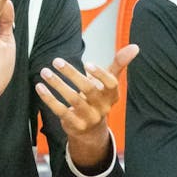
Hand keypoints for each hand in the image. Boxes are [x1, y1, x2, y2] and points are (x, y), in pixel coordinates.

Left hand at [35, 44, 138, 164]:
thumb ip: (119, 63)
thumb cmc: (99, 98)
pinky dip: (49, 98)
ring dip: (57, 84)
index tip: (86, 63)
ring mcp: (89, 118)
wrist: (91, 130)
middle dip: (72, 74)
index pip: (111, 85)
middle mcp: (103, 108)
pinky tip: (40, 87)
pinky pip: (60, 111)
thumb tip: (135, 46)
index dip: (100, 75)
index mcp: (112, 95)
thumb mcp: (110, 82)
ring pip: (72, 99)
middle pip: (88, 90)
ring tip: (45, 72)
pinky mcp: (75, 125)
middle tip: (57, 61)